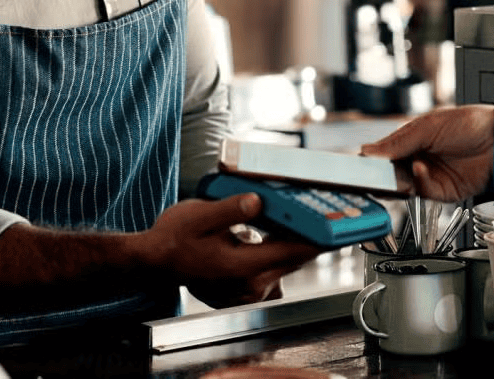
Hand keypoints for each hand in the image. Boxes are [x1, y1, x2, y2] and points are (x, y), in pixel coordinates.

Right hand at [146, 195, 323, 308]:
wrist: (155, 262)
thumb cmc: (174, 238)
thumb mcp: (199, 215)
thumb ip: (231, 209)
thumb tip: (258, 201)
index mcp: (241, 266)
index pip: (292, 252)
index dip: (318, 238)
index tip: (338, 225)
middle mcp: (248, 285)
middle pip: (293, 259)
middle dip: (307, 235)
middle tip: (319, 210)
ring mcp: (247, 292)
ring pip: (284, 265)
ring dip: (290, 245)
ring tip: (292, 220)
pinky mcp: (244, 292)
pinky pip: (273, 273)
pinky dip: (276, 255)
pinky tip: (269, 235)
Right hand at [360, 105, 493, 201]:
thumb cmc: (471, 124)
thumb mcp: (428, 127)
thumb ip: (398, 141)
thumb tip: (368, 151)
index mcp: (413, 140)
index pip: (384, 153)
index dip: (372, 159)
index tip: (359, 164)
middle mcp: (419, 159)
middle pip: (391, 173)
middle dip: (381, 175)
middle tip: (370, 175)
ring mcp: (431, 177)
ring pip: (404, 187)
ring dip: (398, 181)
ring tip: (396, 172)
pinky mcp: (443, 192)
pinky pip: (423, 193)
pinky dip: (419, 183)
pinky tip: (420, 169)